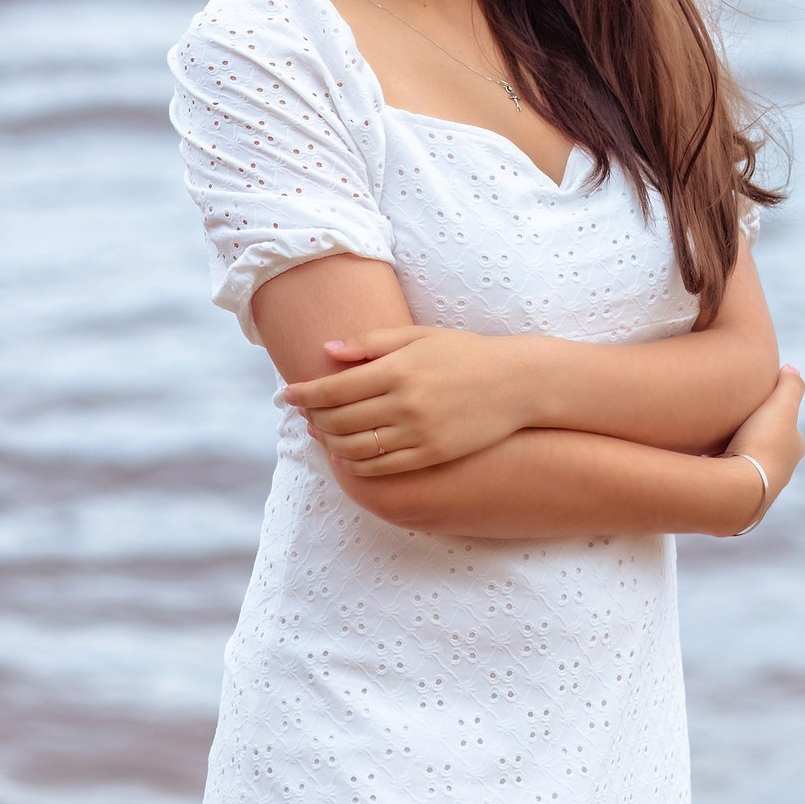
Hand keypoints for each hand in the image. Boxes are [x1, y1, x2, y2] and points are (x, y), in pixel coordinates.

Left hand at [283, 326, 544, 476]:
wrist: (517, 383)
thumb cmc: (466, 353)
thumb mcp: (420, 336)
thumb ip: (372, 341)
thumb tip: (327, 351)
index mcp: (397, 370)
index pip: (333, 389)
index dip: (303, 394)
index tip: (287, 394)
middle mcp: (404, 404)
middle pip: (338, 421)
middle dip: (314, 418)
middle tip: (306, 413)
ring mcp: (418, 433)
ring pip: (354, 448)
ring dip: (330, 443)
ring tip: (324, 433)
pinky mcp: (431, 455)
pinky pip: (380, 467)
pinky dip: (355, 464)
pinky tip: (348, 454)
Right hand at [720, 363, 804, 526]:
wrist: (738, 489)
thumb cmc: (761, 444)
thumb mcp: (781, 406)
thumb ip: (790, 385)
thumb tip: (792, 368)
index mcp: (793, 449)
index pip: (786, 424)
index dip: (772, 410)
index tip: (755, 400)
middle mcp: (781, 471)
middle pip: (765, 444)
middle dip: (752, 432)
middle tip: (731, 419)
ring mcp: (758, 486)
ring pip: (745, 460)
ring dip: (733, 450)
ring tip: (712, 438)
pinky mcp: (736, 497)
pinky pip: (726, 474)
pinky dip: (718, 465)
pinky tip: (702, 459)